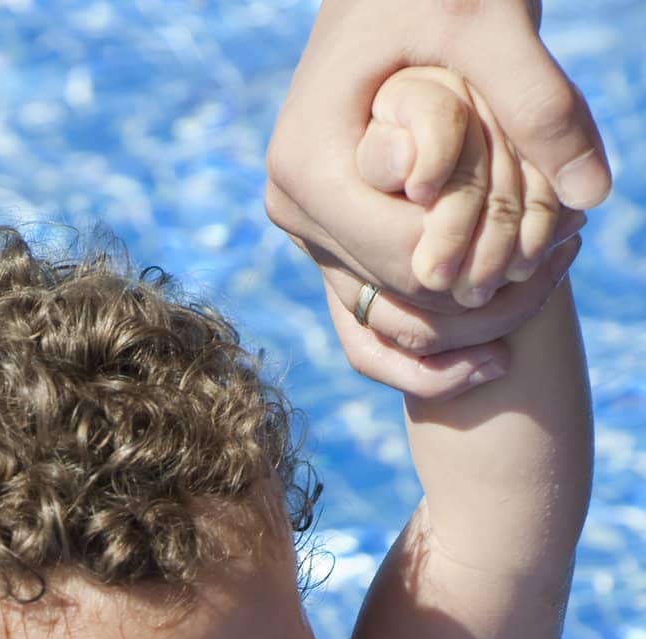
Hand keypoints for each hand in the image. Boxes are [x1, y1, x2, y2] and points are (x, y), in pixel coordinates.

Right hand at [325, 65, 582, 396]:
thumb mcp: (493, 26)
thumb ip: (540, 102)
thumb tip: (593, 192)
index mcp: (307, 167)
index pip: (404, 257)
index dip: (483, 258)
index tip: (563, 231)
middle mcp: (293, 212)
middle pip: (400, 300)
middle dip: (485, 293)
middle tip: (571, 254)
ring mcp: (309, 237)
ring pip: (390, 327)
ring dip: (469, 328)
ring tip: (550, 281)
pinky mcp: (329, 250)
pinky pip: (371, 333)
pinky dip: (431, 356)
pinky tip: (496, 358)